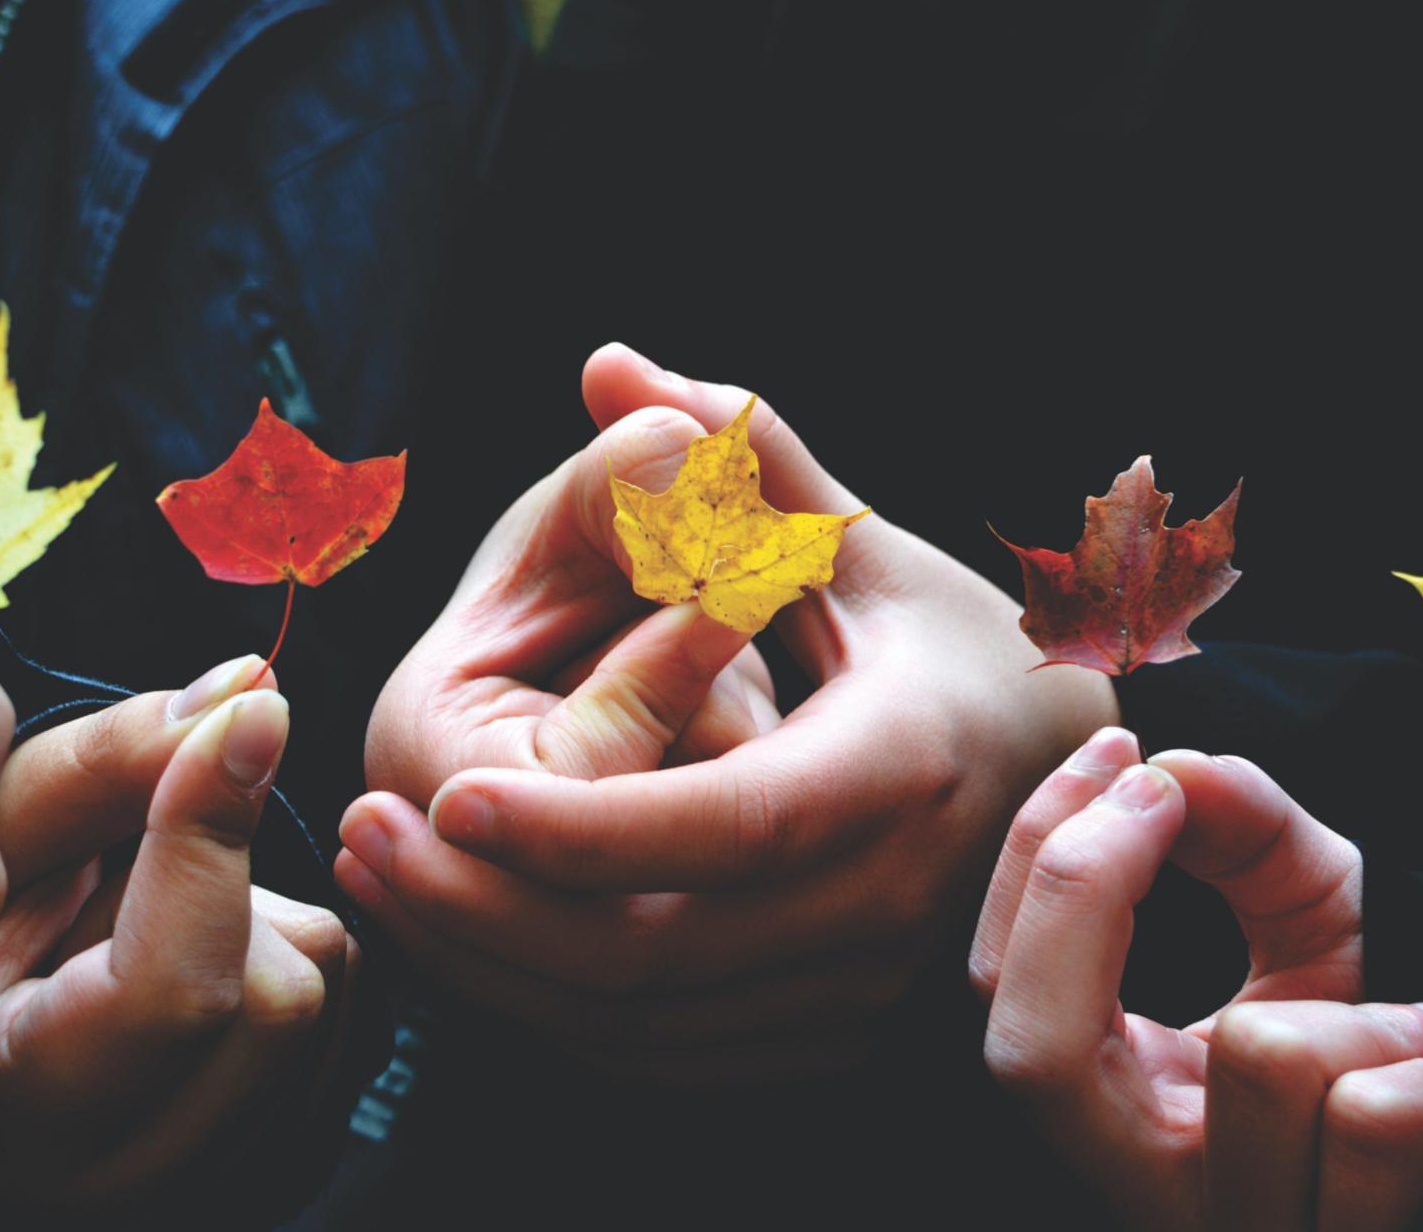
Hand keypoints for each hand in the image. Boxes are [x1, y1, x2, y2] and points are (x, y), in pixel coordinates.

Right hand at [0, 658, 357, 1208]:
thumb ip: (116, 759)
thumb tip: (252, 694)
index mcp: (7, 1108)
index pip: (176, 989)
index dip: (215, 834)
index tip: (246, 714)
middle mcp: (112, 1180)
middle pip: (276, 998)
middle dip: (230, 898)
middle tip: (128, 893)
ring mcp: (204, 1189)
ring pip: (325, 1007)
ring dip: (262, 934)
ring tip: (143, 944)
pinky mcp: (275, 1169)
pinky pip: (351, 1031)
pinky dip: (293, 971)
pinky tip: (199, 977)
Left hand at [341, 346, 1112, 1081]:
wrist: (1059, 783)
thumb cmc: (951, 648)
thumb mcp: (860, 547)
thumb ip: (741, 461)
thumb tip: (613, 368)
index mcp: (896, 770)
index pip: (723, 826)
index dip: (578, 827)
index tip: (442, 792)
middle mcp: (885, 906)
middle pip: (651, 953)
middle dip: (485, 906)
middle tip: (363, 835)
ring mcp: (857, 991)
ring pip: (640, 1023)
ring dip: (492, 963)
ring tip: (383, 878)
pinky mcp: (825, 1035)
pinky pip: (663, 1055)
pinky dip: (551, 1009)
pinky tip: (470, 936)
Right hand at [976, 731, 1422, 1230]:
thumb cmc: (1393, 1035)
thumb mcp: (1315, 916)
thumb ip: (1248, 831)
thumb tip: (1175, 766)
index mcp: (1114, 1113)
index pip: (1002, 995)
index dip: (1043, 861)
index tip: (1118, 752)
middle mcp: (1148, 1196)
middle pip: (1038, 1057)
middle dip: (1096, 882)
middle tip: (1165, 789)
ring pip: (1258, 1063)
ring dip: (1341, 1005)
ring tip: (1397, 1016)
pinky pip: (1376, 1127)